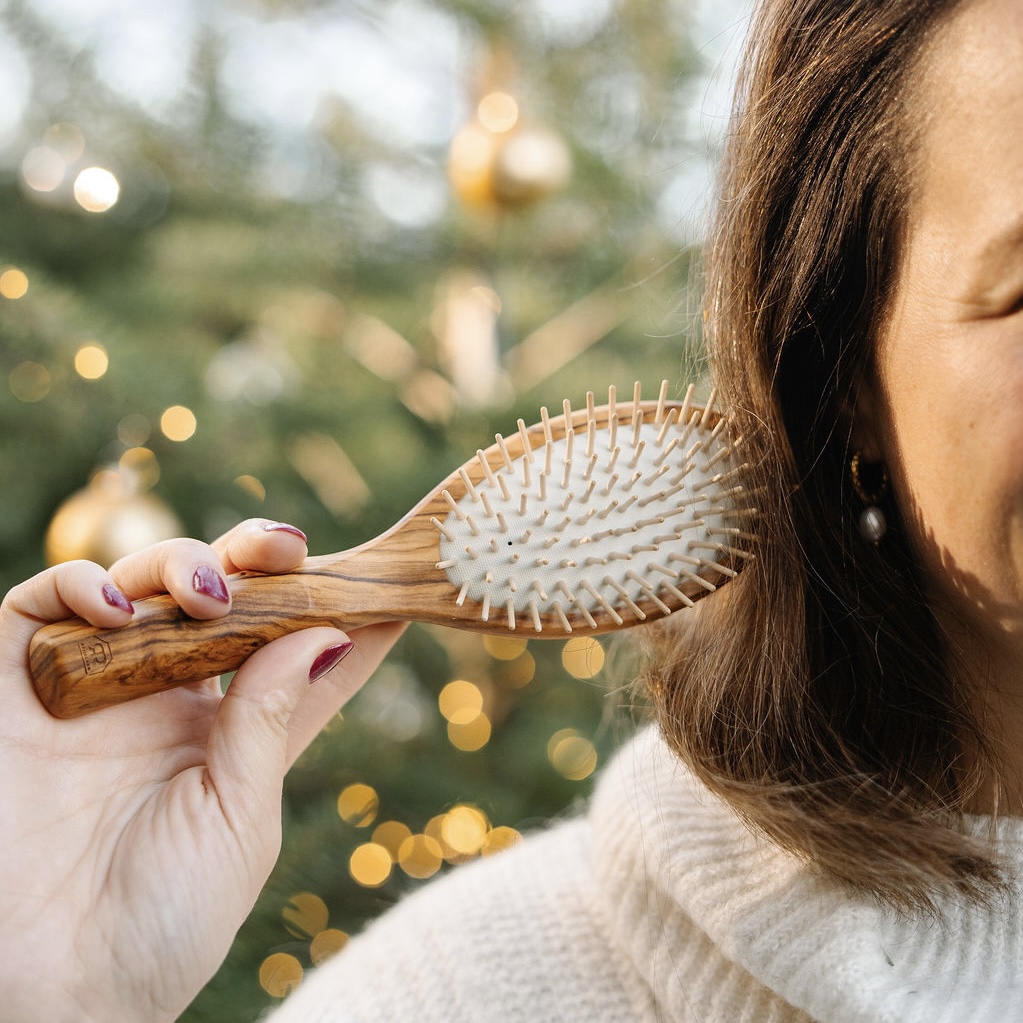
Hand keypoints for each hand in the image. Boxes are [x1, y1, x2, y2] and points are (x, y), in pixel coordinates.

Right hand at [0, 520, 404, 1022]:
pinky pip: (41, 608)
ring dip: (180, 566)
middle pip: (218, 603)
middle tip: (287, 549)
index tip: (391, 589)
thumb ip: (267, 722)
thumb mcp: (237, 820)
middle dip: (256, 562)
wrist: (51, 998)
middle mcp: (160, 702)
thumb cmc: (161, 925)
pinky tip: (117, 608)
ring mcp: (90, 689)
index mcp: (223, 736)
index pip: (290, 661)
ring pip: (140, 586)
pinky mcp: (14, 688)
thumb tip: (324, 633)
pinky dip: (79, 585)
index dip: (339, 619)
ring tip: (208, 595)